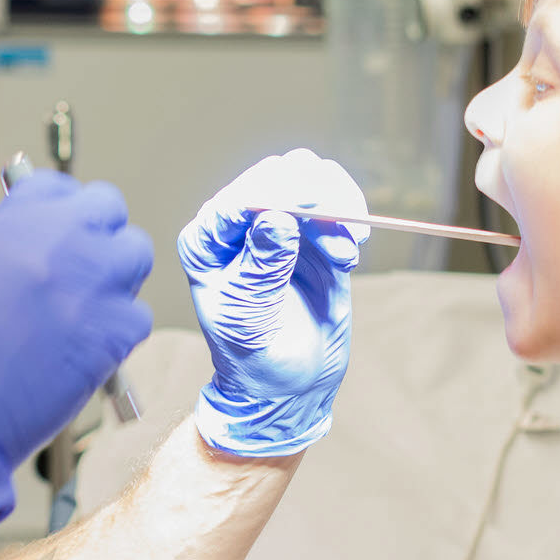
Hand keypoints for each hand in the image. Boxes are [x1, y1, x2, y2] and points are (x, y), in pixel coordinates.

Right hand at [0, 172, 151, 529]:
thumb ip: (8, 245)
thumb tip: (38, 242)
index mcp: (13, 220)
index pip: (60, 185)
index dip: (61, 210)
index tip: (59, 229)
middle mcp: (59, 240)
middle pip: (108, 209)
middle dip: (98, 233)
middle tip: (82, 266)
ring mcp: (93, 282)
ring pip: (135, 255)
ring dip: (117, 277)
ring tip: (87, 310)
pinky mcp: (115, 330)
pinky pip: (138, 314)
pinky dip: (120, 331)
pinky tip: (87, 348)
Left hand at [178, 151, 365, 457]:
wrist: (286, 384)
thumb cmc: (249, 354)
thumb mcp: (246, 313)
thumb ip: (261, 265)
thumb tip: (275, 216)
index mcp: (209, 239)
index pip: (239, 197)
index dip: (274, 197)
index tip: (306, 212)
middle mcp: (242, 223)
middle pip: (279, 174)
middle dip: (314, 194)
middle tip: (341, 223)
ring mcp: (281, 224)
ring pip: (313, 178)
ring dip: (338, 206)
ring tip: (346, 250)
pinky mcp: (316, 235)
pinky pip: (339, 206)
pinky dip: (350, 222)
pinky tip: (348, 256)